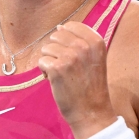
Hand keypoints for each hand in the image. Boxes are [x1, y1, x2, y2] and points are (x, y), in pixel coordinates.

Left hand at [38, 21, 116, 138]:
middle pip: (57, 36)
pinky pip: (41, 61)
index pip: (71, 26)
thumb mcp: (95, 59)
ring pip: (47, 49)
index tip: (71, 54)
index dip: (65, 39)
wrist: (91, 112)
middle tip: (66, 67)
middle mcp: (84, 46)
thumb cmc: (91, 86)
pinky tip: (55, 81)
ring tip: (61, 75)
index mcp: (96, 42)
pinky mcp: (57, 68)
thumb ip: (81, 41)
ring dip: (50, 62)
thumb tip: (60, 27)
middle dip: (56, 51)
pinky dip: (45, 72)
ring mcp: (70, 56)